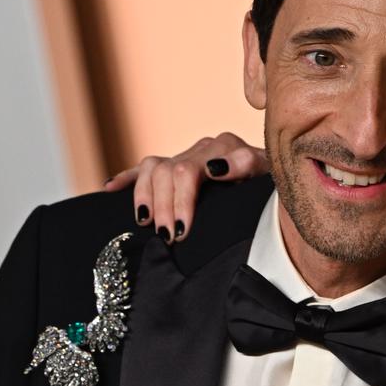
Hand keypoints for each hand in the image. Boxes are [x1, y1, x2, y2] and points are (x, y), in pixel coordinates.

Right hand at [103, 132, 268, 239]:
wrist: (275, 189)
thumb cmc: (272, 191)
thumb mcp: (267, 179)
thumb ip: (246, 166)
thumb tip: (215, 167)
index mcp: (227, 148)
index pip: (190, 170)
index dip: (182, 202)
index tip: (183, 230)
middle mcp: (205, 148)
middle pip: (169, 171)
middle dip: (166, 207)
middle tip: (169, 238)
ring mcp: (187, 156)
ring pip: (153, 168)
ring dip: (146, 198)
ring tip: (147, 225)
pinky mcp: (175, 168)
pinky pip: (144, 169)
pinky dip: (126, 178)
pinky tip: (109, 189)